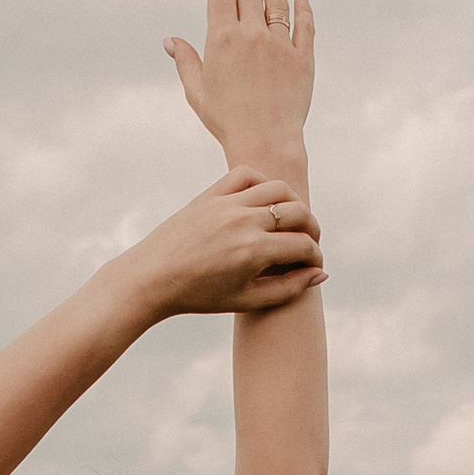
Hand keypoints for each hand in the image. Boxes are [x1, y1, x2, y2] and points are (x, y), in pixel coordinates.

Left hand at [122, 166, 324, 321]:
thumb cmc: (199, 295)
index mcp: (253, 251)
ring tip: (290, 222)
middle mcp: (243, 221)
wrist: (151, 278)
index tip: (313, 266)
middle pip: (298, 212)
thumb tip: (321, 272)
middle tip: (306, 244)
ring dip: (293, 204)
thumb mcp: (247, 300)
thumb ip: (289, 289)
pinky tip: (263, 202)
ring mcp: (226, 204)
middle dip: (311, 230)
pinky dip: (262, 183)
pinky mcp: (210, 195)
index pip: (304, 245)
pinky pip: (246, 175)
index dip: (315, 257)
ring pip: (278, 188)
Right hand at [167, 0, 314, 175]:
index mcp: (222, 40)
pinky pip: (305, 26)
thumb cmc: (225, 120)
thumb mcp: (197, 91)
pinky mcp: (303, 58)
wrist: (264, 140)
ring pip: (277, 3)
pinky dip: (303, 9)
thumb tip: (169, 41)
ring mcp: (280, 44)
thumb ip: (185, 61)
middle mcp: (252, 35)